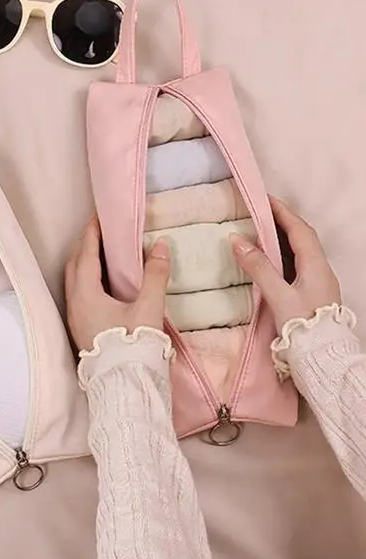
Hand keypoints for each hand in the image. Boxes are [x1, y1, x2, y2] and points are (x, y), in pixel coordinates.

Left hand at [65, 216, 171, 350]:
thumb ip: (156, 276)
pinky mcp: (79, 328)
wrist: (124, 385)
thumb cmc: (134, 345)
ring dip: (84, 264)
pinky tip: (101, 284)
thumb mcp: (149, 309)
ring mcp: (74, 317)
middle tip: (100, 232)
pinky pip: (76, 294)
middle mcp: (74, 303)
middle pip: (75, 265)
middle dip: (86, 246)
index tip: (98, 218)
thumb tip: (161, 245)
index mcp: (86, 294)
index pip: (86, 255)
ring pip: (73, 281)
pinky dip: (85, 280)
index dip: (92, 234)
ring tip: (101, 254)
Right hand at [229, 196, 340, 330]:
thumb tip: (237, 240)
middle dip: (280, 222)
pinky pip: (294, 266)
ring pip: (297, 253)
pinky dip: (279, 257)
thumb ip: (258, 267)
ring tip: (256, 233)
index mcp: (316, 266)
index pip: (299, 230)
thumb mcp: (278, 295)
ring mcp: (316, 283)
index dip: (281, 212)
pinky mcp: (310, 294)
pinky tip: (265, 261)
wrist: (322, 358)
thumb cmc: (302, 327)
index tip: (263, 200)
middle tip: (257, 213)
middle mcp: (319, 271)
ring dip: (279, 240)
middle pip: (300, 238)